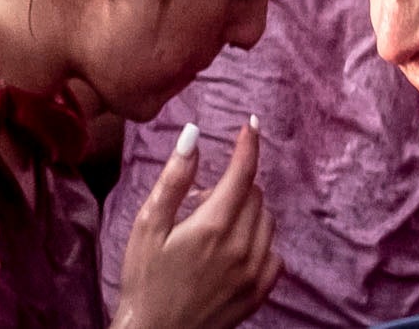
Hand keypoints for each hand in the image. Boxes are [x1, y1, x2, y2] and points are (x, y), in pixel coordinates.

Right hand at [112, 125, 278, 328]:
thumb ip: (174, 179)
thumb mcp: (148, 226)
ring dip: (248, 213)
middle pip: (255, 194)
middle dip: (235, 186)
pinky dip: (260, 243)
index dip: (248, 143)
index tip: (250, 124)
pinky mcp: (258, 295)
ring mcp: (253, 274)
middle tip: (202, 203)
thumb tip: (193, 134)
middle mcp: (241, 248)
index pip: (243, 172)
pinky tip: (235, 251)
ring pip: (266, 221)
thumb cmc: (144, 281)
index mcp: (213, 226)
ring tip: (214, 230)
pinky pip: (274, 254)